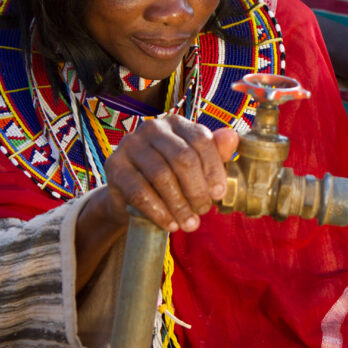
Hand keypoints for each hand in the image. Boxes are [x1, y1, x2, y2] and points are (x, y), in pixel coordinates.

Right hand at [102, 117, 237, 232]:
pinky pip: (139, 191)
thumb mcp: (196, 167)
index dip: (213, 168)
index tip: (219, 194)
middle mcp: (152, 128)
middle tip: (203, 211)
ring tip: (189, 224)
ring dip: (179, 205)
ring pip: (161, 176)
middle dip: (197, 189)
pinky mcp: (114, 166)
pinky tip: (170, 224)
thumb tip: (233, 137)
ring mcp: (130, 145)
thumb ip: (215, 154)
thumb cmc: (170, 179)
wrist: (129, 196)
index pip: (200, 139)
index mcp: (176, 123)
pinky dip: (158, 211)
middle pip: (182, 158)